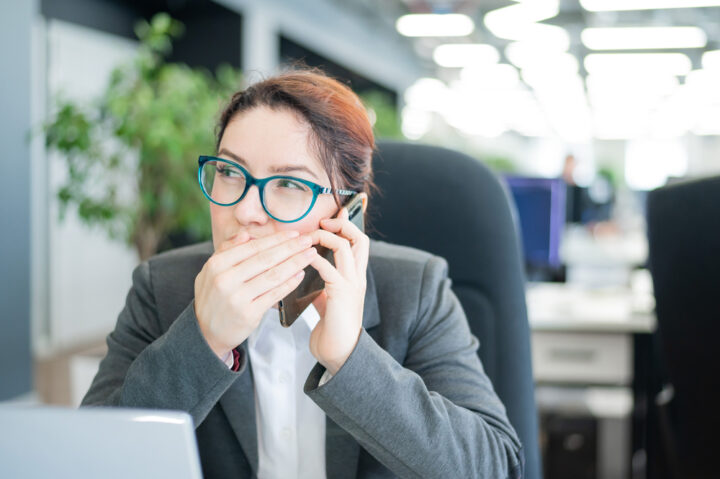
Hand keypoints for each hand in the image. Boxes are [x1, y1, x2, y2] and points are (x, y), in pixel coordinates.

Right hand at [194, 230, 317, 358]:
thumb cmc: (212, 298)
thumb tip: (247, 234)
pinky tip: (300, 275)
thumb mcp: (210, 271)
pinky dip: (289, 284)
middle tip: (307, 241)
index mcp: (216, 265)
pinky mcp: (248, 314)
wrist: (205, 333)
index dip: (276, 239)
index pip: (253, 247)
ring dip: (295, 263)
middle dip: (291, 248)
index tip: (293, 234)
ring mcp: (237, 298)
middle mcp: (225, 280)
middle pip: (266, 259)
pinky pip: (274, 295)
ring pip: (273, 276)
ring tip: (310, 256)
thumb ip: (226, 250)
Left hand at [309, 207, 369, 374]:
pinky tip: (303, 256)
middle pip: (359, 238)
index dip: (350, 225)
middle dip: (342, 224)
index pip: (359, 242)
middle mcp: (358, 277)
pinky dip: (315, 258)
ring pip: (345, 247)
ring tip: (309, 235)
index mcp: (356, 276)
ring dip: (325, 237)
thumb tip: (309, 269)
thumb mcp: (330, 299)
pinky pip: (329, 268)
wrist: (340, 354)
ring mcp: (352, 285)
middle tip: (323, 220)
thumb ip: (325, 282)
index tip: (336, 213)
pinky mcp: (342, 295)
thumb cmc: (332, 328)